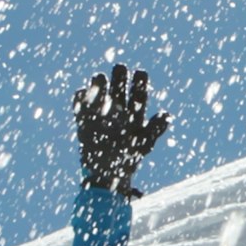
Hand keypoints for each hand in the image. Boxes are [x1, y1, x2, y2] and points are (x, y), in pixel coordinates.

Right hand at [73, 63, 170, 196]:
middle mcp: (118, 109)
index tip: (140, 73)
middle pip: (119, 84)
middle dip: (119, 75)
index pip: (139, 91)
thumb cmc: (128, 160)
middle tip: (119, 69)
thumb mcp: (144, 144)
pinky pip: (79, 102)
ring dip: (99, 82)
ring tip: (100, 80)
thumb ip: (155, 128)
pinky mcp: (84, 119)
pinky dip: (79, 96)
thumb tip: (166, 114)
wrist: (106, 176)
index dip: (140, 80)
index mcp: (134, 113)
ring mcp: (100, 113)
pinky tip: (82, 94)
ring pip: (99, 89)